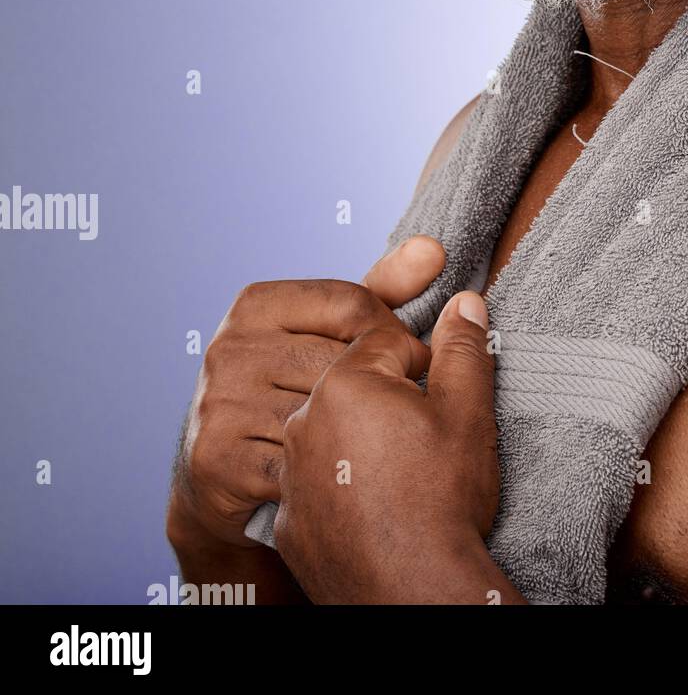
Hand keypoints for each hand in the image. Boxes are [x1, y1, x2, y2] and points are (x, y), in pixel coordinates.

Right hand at [168, 237, 444, 554]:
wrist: (224, 474)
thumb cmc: (296, 387)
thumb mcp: (335, 331)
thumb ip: (386, 288)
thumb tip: (432, 249)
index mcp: (256, 305)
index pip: (352, 304)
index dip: (394, 335)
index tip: (413, 360)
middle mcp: (229, 348)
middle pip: (342, 362)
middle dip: (383, 388)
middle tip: (403, 413)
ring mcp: (219, 403)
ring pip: (324, 417)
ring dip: (359, 437)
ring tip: (374, 447)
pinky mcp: (216, 462)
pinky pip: (300, 465)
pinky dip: (327, 475)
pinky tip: (338, 477)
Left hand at [272, 291, 519, 603]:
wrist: (415, 590)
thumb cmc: (443, 498)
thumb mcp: (467, 412)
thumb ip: (463, 349)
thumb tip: (464, 302)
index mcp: (345, 383)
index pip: (384, 342)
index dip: (421, 365)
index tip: (438, 398)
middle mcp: (304, 421)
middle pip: (353, 384)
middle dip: (387, 398)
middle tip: (423, 438)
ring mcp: (291, 473)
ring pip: (331, 431)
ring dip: (361, 439)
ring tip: (401, 473)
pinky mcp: (288, 518)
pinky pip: (315, 481)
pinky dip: (341, 485)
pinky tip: (375, 504)